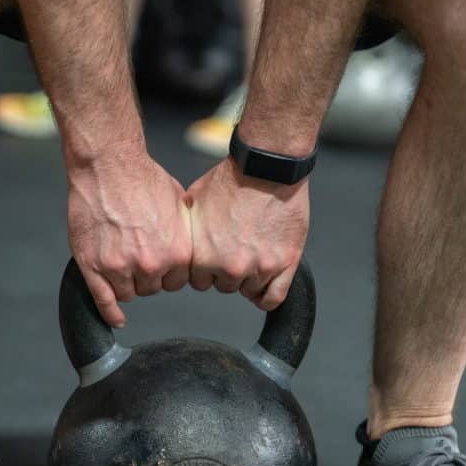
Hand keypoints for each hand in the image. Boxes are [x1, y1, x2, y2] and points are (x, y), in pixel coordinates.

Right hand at [67, 146, 191, 327]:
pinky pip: (102, 300)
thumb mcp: (178, 205)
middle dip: (147, 275)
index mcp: (176, 253)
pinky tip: (115, 319)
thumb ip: (181, 234)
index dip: (166, 271)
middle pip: (151, 288)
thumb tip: (187, 248)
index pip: (175, 283)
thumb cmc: (143, 178)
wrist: (108, 164)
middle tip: (138, 254)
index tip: (159, 262)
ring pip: (127, 294)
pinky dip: (108, 312)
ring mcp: (119, 267)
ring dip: (127, 284)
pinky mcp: (92, 265)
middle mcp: (150, 265)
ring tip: (122, 263)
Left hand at [186, 158, 308, 310]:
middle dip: (226, 271)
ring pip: (249, 291)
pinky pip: (274, 298)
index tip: (213, 257)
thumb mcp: (194, 203)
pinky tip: (264, 283)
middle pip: (223, 287)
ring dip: (248, 278)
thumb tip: (181, 244)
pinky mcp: (285, 263)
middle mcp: (230, 267)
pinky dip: (267, 295)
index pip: (198, 282)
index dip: (205, 268)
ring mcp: (260, 267)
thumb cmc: (232, 180)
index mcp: (203, 256)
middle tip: (234, 250)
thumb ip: (189, 232)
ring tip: (251, 254)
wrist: (266, 167)